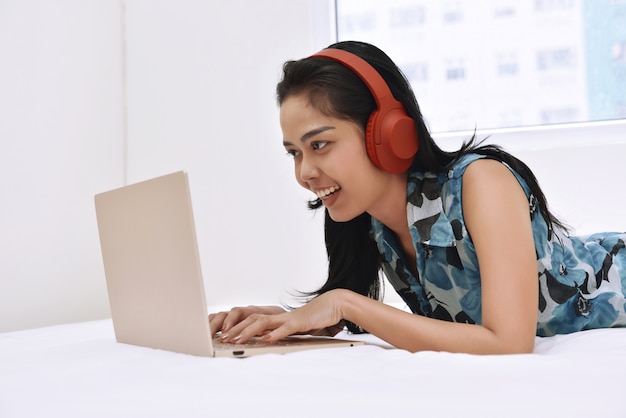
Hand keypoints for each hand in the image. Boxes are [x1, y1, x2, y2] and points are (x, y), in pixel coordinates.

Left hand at [217, 290, 346, 342]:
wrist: (333, 305)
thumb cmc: (314, 318)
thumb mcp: (294, 327)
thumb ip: (280, 332)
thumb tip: (265, 340)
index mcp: (276, 317)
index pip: (251, 320)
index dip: (237, 327)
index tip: (224, 335)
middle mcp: (279, 316)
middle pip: (252, 319)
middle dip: (236, 329)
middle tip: (222, 339)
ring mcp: (288, 318)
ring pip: (263, 322)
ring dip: (248, 331)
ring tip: (236, 340)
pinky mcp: (299, 322)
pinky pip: (284, 328)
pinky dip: (274, 334)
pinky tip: (266, 340)